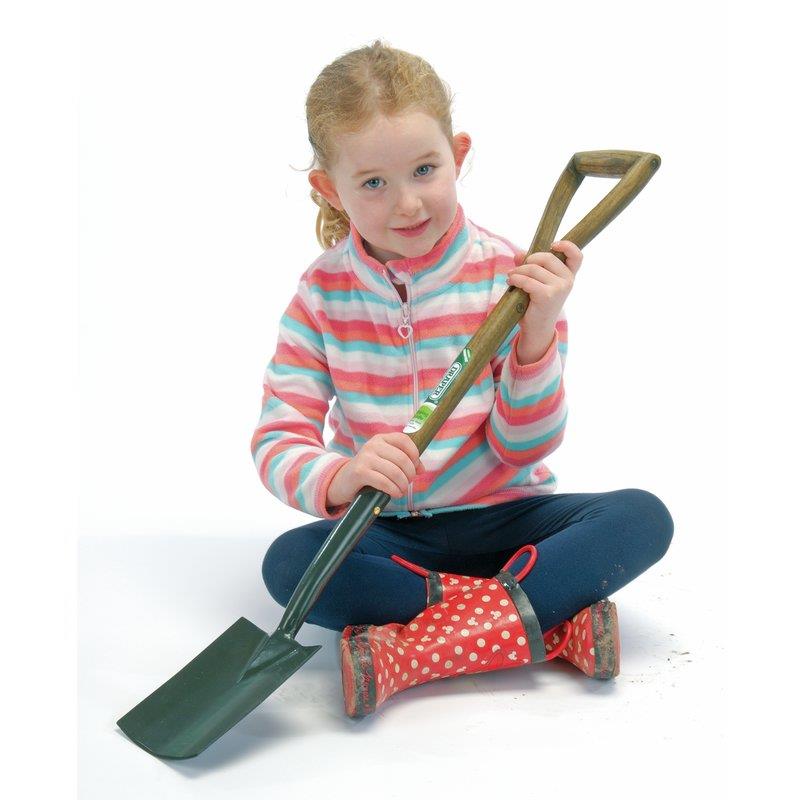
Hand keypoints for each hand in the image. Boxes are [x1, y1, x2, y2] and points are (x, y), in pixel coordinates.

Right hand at [327, 432, 422, 507]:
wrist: (343, 481)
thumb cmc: (369, 472)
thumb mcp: (385, 462)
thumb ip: (403, 461)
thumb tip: (421, 469)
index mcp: (381, 439)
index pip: (404, 440)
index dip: (415, 454)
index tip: (416, 468)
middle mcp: (373, 445)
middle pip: (402, 459)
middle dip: (410, 474)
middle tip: (408, 483)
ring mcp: (365, 458)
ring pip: (395, 472)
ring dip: (402, 485)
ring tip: (401, 490)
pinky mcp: (360, 472)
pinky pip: (384, 482)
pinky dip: (393, 490)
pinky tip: (395, 494)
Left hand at [506, 240, 582, 362]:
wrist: (537, 329)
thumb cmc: (536, 304)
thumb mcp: (536, 282)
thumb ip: (531, 267)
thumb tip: (519, 254)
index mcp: (569, 275)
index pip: (577, 256)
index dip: (567, 246)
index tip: (552, 245)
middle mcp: (568, 280)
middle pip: (547, 257)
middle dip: (529, 261)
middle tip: (517, 269)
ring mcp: (559, 288)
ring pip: (534, 269)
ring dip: (518, 271)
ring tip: (511, 278)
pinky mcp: (547, 295)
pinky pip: (527, 280)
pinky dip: (516, 279)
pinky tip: (511, 283)